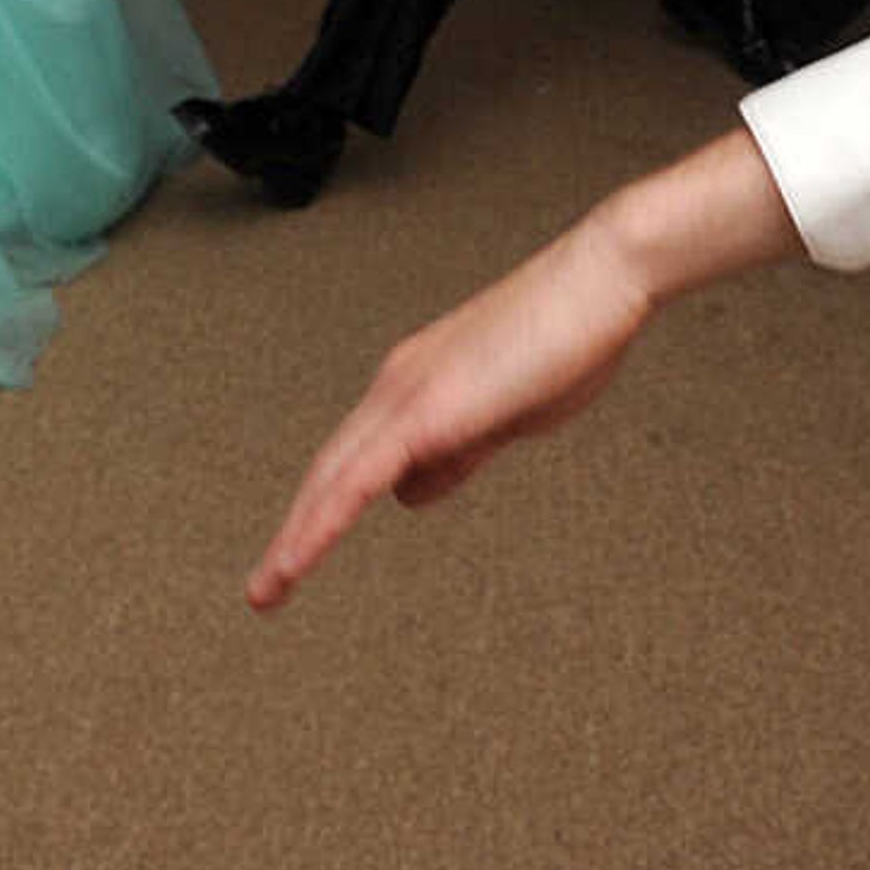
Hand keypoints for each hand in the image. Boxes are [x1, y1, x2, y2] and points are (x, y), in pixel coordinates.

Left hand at [249, 129, 800, 610]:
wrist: (600, 280)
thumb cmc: (570, 338)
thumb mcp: (507, 417)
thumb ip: (459, 454)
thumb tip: (413, 492)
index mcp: (415, 383)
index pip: (353, 457)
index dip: (323, 506)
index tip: (302, 549)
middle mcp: (398, 383)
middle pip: (328, 470)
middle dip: (296, 530)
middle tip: (269, 586)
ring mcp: (406, 391)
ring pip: (331, 478)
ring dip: (298, 536)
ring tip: (272, 589)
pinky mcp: (425, 407)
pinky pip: (357, 477)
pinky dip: (323, 522)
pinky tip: (302, 557)